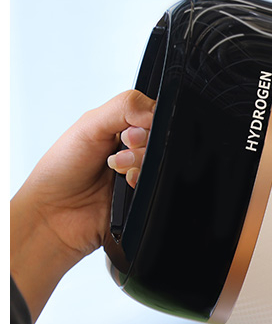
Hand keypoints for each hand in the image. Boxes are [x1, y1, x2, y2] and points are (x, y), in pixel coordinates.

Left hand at [10, 90, 154, 319]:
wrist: (54, 215)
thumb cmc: (60, 172)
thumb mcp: (89, 126)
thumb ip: (124, 108)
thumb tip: (154, 109)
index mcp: (119, 127)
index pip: (152, 113)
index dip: (147, 121)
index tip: (127, 134)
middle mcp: (132, 149)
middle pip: (161, 136)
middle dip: (141, 144)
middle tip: (118, 154)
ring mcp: (141, 172)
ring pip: (164, 160)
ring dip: (141, 164)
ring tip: (119, 172)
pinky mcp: (146, 196)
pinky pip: (164, 184)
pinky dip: (146, 183)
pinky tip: (128, 186)